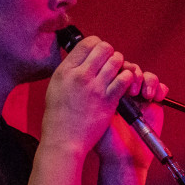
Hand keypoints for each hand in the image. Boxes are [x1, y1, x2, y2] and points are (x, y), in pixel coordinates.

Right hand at [44, 35, 137, 155]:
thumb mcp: (56, 87)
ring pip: (117, 61)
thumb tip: (80, 59)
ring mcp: (95, 87)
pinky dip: (128, 78)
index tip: (100, 52)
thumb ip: (69, 71)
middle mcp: (79, 75)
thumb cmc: (58, 117)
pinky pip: (124, 79)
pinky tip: (125, 84)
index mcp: (65, 70)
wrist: (64, 140)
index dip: (97, 44)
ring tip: (119, 72)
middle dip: (111, 53)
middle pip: (104, 48)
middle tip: (111, 62)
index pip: (86, 43)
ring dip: (121, 65)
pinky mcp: (109, 100)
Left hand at [96, 64, 167, 170]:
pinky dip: (160, 88)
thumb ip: (100, 94)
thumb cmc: (107, 141)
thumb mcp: (98, 114)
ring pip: (147, 76)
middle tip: (132, 91)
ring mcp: (141, 98)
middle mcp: (125, 92)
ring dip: (148, 81)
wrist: (124, 158)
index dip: (119, 69)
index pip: (115, 69)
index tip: (117, 79)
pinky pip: (161, 88)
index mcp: (109, 91)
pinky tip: (155, 97)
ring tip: (145, 95)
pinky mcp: (155, 105)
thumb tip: (102, 72)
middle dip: (134, 74)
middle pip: (132, 69)